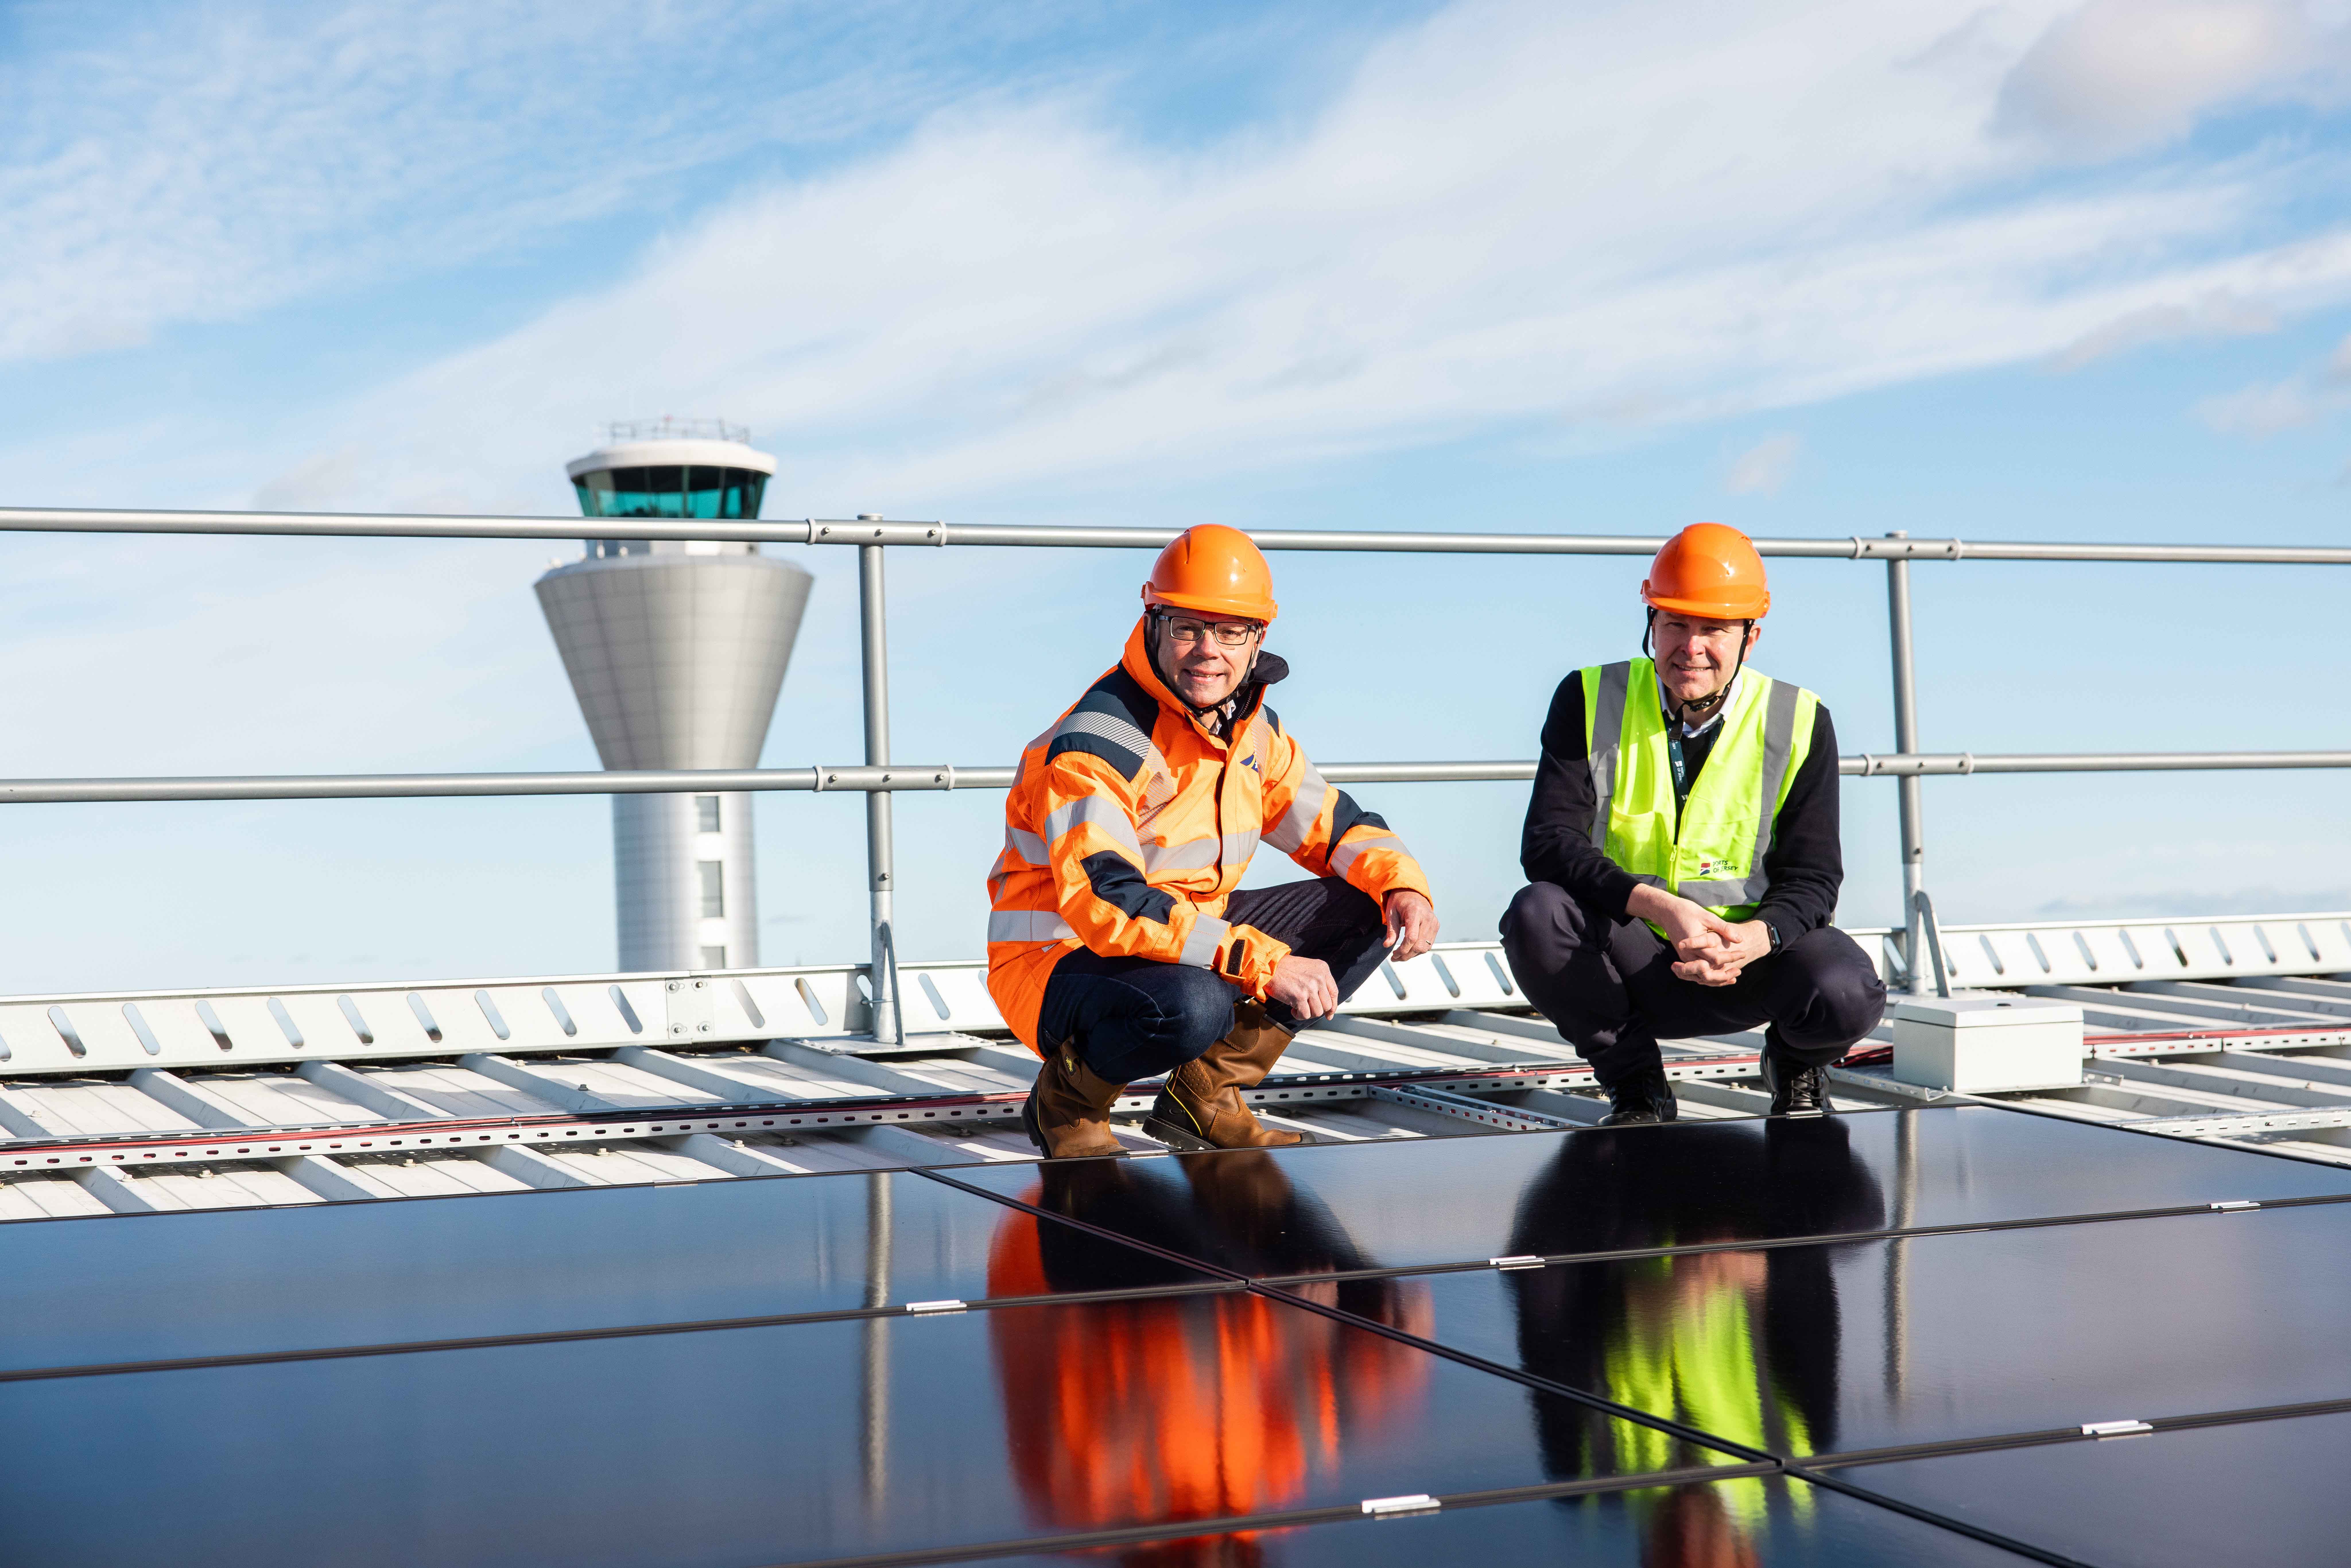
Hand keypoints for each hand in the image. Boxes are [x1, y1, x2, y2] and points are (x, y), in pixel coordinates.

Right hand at [1265, 955, 1339, 1020]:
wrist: (1270, 967)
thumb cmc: (1286, 968)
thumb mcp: (1308, 967)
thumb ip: (1319, 981)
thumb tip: (1327, 1003)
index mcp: (1323, 969)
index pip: (1334, 992)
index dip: (1333, 1006)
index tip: (1329, 1013)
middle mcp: (1319, 978)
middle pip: (1327, 1004)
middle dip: (1318, 1010)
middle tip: (1309, 1009)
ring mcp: (1309, 987)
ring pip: (1317, 1012)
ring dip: (1308, 1013)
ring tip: (1299, 1008)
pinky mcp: (1299, 996)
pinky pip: (1305, 1014)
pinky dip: (1299, 1016)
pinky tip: (1293, 1010)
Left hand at [1382, 889, 1438, 962]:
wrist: (1412, 892)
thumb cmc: (1399, 902)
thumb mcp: (1391, 913)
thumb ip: (1391, 930)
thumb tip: (1387, 945)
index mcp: (1415, 912)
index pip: (1412, 937)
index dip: (1403, 950)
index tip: (1393, 955)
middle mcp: (1427, 918)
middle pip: (1419, 945)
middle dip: (1406, 955)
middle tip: (1395, 958)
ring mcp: (1434, 923)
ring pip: (1425, 947)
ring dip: (1412, 955)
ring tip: (1400, 955)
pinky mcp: (1436, 926)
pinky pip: (1428, 944)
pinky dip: (1418, 950)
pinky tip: (1409, 949)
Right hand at [1627, 887, 1763, 986]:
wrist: (1667, 912)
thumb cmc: (1688, 911)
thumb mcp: (1707, 916)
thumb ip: (1724, 928)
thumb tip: (1740, 940)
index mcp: (1693, 944)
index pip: (1715, 958)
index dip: (1731, 957)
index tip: (1743, 953)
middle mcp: (1687, 955)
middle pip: (1708, 972)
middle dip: (1725, 974)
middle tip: (1739, 970)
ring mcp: (1685, 958)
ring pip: (1702, 977)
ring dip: (1718, 979)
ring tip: (1734, 976)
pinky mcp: (1684, 959)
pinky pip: (1697, 973)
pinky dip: (1710, 976)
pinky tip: (1722, 975)